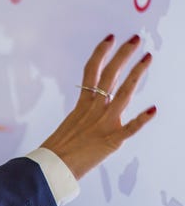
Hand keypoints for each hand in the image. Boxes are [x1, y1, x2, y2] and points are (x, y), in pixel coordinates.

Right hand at [40, 34, 155, 179]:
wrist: (52, 167)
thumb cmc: (58, 148)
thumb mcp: (71, 124)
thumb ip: (84, 113)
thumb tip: (91, 107)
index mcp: (82, 104)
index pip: (91, 71)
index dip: (101, 53)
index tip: (110, 38)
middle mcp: (93, 109)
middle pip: (108, 76)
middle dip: (122, 55)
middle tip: (135, 39)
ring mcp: (103, 124)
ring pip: (122, 94)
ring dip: (136, 75)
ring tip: (147, 58)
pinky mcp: (110, 141)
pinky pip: (128, 129)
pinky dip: (141, 119)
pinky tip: (153, 109)